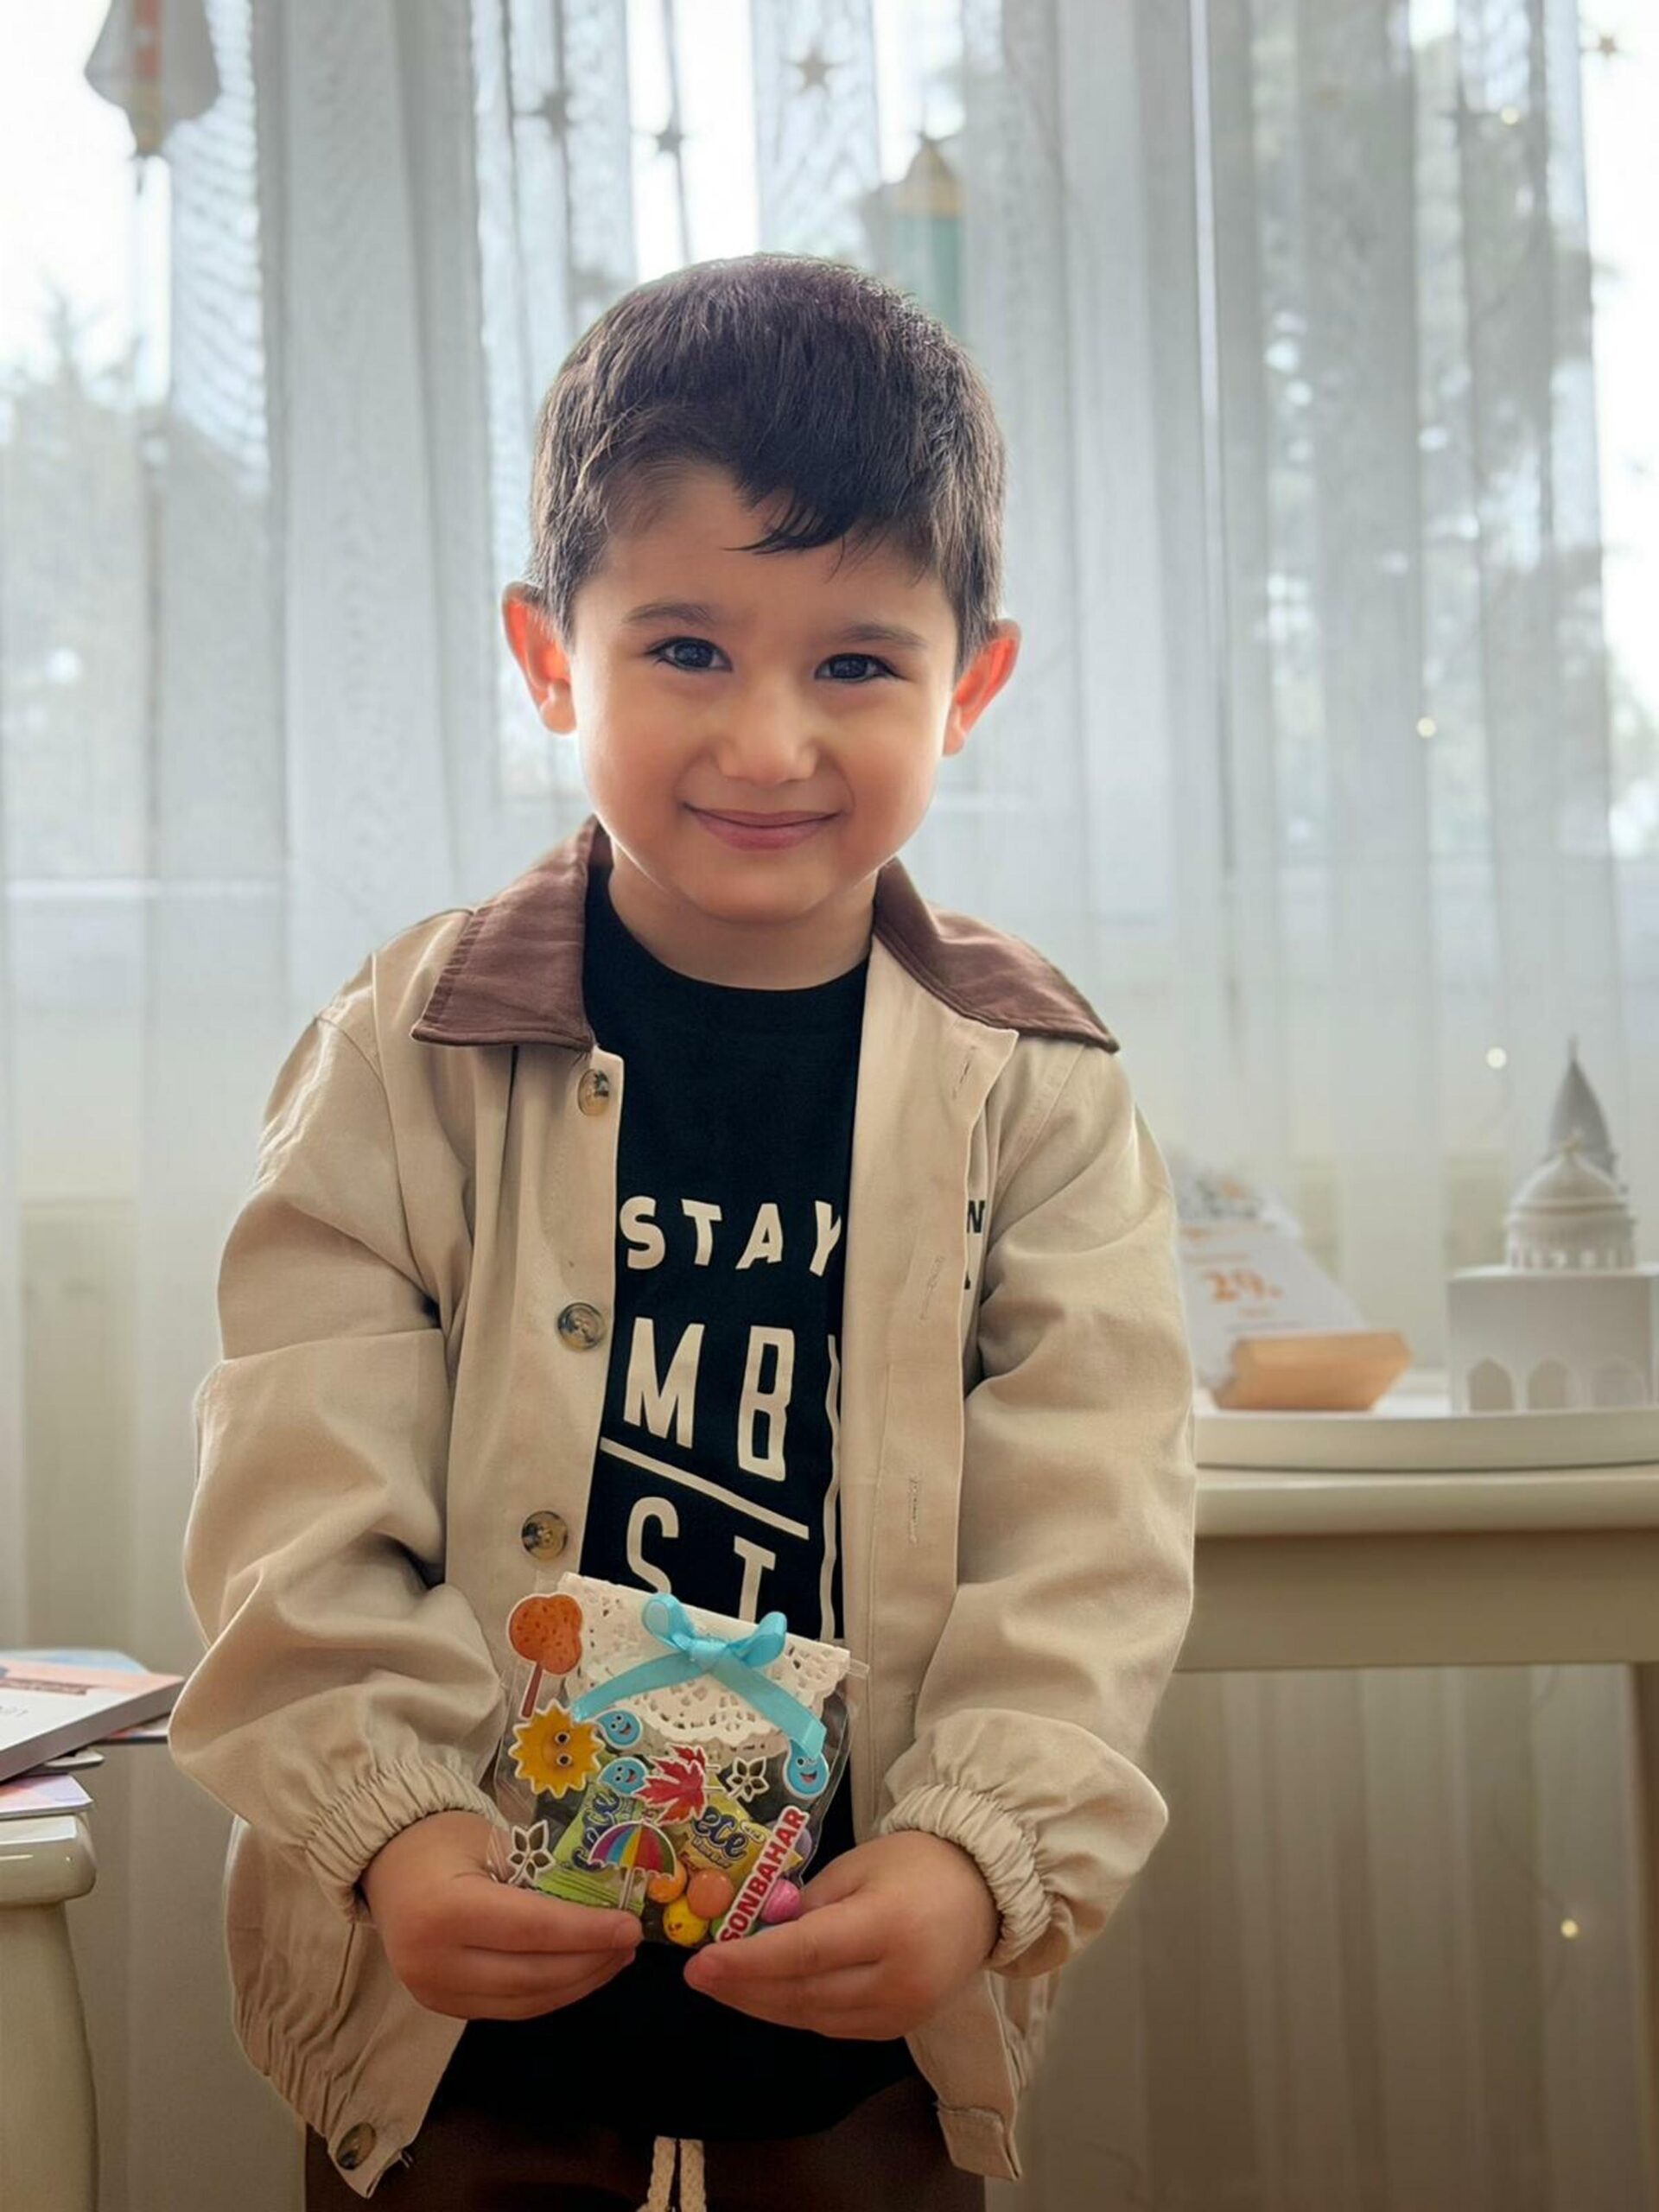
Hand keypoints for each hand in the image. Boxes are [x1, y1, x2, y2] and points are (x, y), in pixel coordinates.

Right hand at [359, 1810, 640, 2019]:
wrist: (386, 1860)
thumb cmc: (443, 1837)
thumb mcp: (493, 1841)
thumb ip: (539, 1877)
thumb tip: (605, 1901)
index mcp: (445, 1911)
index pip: (532, 1931)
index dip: (587, 1933)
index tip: (630, 1927)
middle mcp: (433, 1962)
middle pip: (531, 1976)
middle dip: (590, 1963)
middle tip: (629, 1943)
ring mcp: (432, 1992)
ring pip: (523, 2003)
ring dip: (576, 1984)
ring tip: (613, 1959)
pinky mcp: (439, 2005)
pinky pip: (506, 2008)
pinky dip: (548, 1994)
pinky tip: (578, 1972)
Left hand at [681, 1830, 997, 2039]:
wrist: (986, 1893)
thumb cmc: (918, 1864)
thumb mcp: (858, 1865)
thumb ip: (809, 1903)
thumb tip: (758, 1935)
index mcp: (887, 1927)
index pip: (804, 1953)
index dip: (748, 1962)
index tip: (701, 1964)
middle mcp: (896, 1981)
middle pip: (802, 1994)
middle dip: (743, 1987)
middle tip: (697, 1975)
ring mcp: (901, 2014)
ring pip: (812, 2019)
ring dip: (762, 2003)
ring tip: (721, 1984)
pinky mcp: (899, 2029)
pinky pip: (833, 2026)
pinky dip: (795, 2010)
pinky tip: (766, 1994)